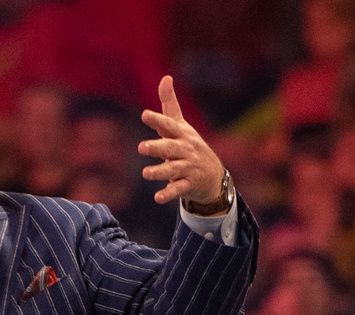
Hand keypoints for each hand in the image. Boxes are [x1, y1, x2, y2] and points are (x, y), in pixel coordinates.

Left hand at [139, 76, 224, 205]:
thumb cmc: (190, 146)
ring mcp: (188, 168)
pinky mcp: (189, 185)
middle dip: (157, 147)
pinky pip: (178, 189)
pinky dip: (168, 194)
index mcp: (182, 134)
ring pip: (173, 169)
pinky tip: (158, 197)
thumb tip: (165, 77)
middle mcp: (185, 150)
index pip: (169, 125)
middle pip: (170, 148)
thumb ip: (170, 105)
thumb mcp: (181, 125)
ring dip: (160, 171)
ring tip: (146, 173)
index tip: (145, 115)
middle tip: (141, 147)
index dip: (157, 120)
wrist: (213, 176)